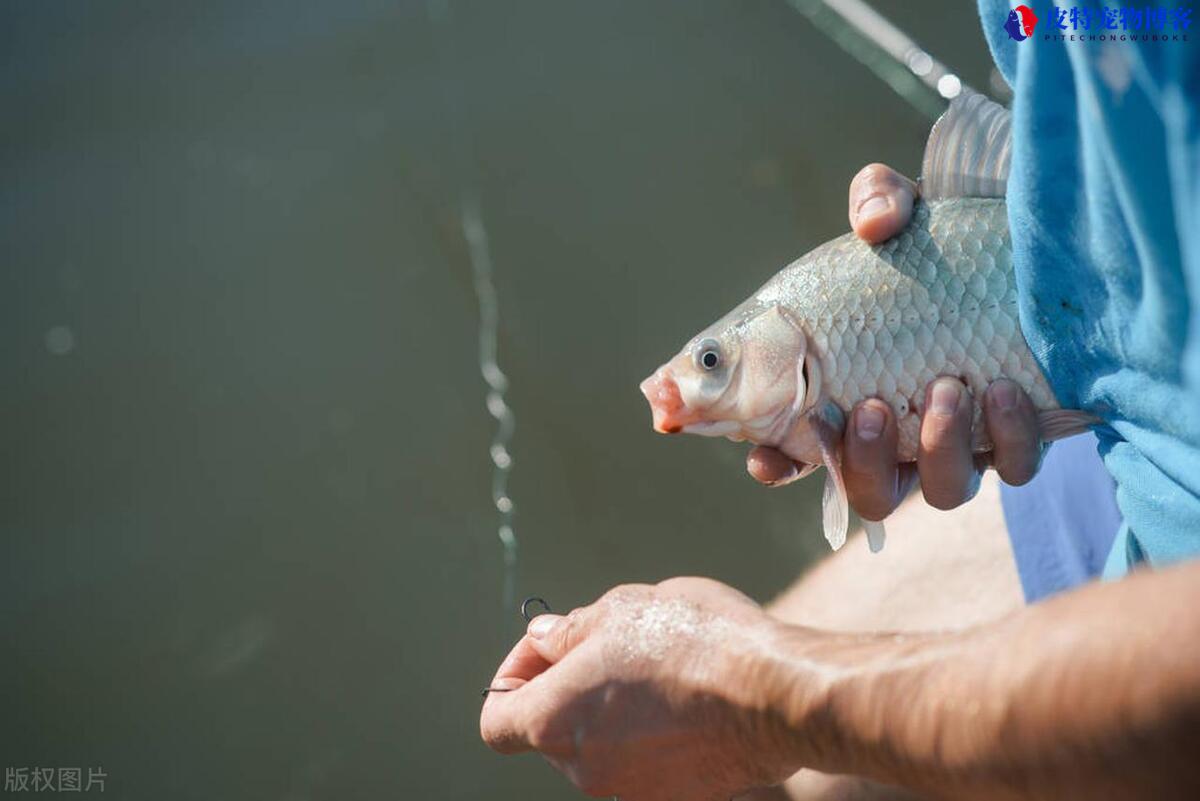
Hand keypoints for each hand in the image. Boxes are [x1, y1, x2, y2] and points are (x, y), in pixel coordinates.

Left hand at [479, 578, 802, 799]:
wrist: (776, 695)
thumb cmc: (695, 642)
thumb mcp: (621, 608)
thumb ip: (568, 631)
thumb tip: (544, 639)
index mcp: (555, 720)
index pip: (496, 718)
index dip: (513, 675)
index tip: (547, 648)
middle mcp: (583, 768)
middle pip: (552, 729)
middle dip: (571, 683)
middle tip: (615, 640)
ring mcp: (628, 790)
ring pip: (600, 743)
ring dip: (614, 705)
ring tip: (662, 664)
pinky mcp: (672, 798)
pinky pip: (643, 760)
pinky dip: (651, 731)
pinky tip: (688, 695)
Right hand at [746, 164, 1042, 517]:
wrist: (1036, 252)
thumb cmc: (950, 240)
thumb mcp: (907, 210)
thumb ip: (878, 199)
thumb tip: (874, 225)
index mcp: (851, 394)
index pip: (801, 451)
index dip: (778, 466)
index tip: (765, 460)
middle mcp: (904, 435)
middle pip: (871, 494)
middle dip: (865, 463)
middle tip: (871, 408)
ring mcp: (963, 444)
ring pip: (941, 491)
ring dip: (937, 448)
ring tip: (947, 387)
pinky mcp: (1022, 439)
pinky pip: (1015, 467)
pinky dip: (1008, 437)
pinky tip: (1003, 388)